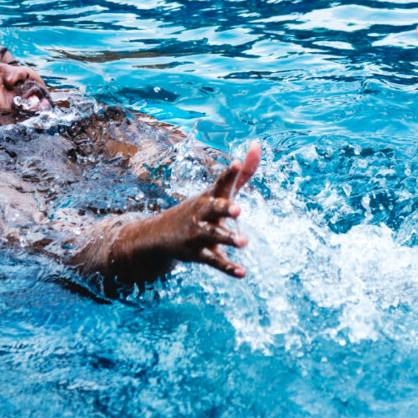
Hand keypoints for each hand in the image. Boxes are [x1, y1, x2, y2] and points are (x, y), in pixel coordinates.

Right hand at [149, 141, 260, 277]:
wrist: (159, 235)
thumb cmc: (202, 209)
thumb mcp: (219, 191)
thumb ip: (242, 173)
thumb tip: (258, 145)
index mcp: (210, 196)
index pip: (221, 183)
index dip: (229, 174)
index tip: (236, 164)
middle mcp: (203, 214)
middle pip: (213, 209)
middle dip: (225, 208)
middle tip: (238, 210)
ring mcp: (199, 235)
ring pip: (214, 236)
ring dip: (228, 239)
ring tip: (243, 242)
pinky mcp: (199, 255)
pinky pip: (215, 262)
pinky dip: (228, 268)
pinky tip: (242, 273)